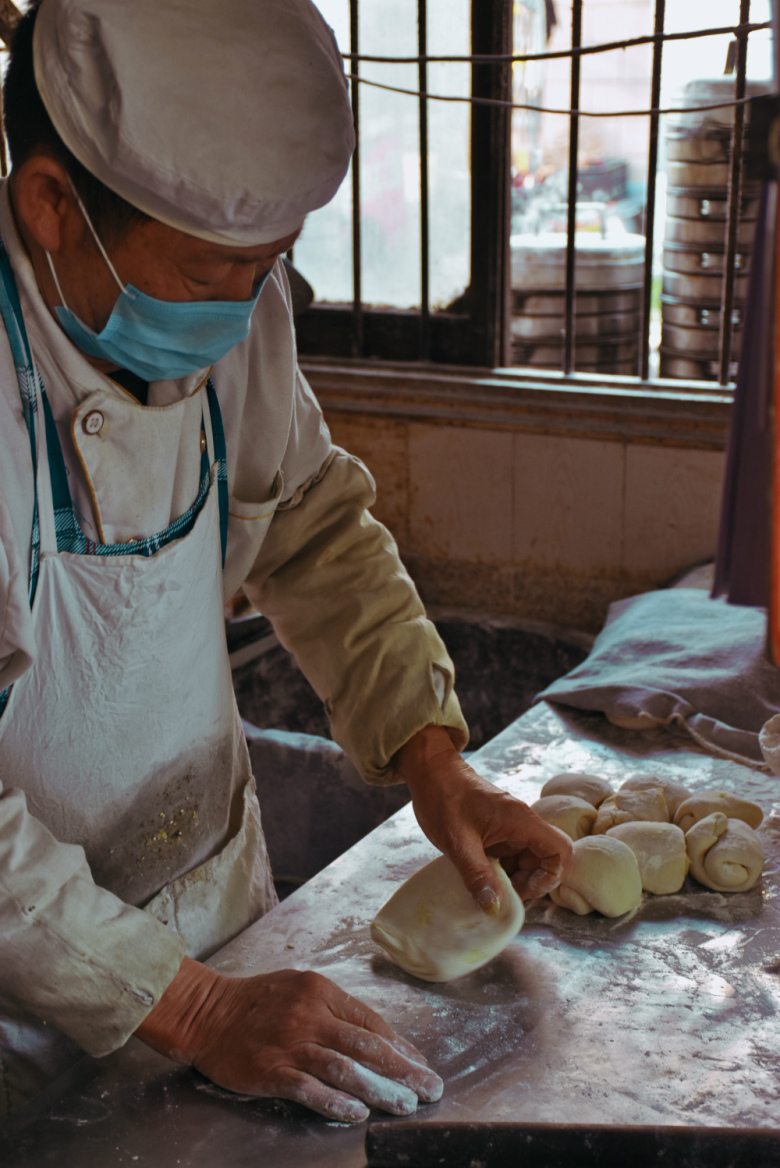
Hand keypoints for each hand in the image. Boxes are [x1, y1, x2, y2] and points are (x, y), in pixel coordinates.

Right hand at [136, 957, 442, 1122]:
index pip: (371, 1021)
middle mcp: (309, 1014)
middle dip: (403, 1069)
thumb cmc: (258, 1000)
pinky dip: (335, 1102)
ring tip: (404, 1105)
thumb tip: (376, 1037)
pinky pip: (309, 1088)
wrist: (207, 1012)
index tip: (422, 1064)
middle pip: (366, 1044)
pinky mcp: (270, 1070)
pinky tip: (357, 1114)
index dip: (401, 1046)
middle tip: (430, 1088)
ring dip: (379, 1089)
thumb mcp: (300, 988)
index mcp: (321, 990)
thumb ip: (335, 1010)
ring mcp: (290, 1043)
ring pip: (344, 1067)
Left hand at [396, 725, 572, 911]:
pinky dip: (500, 869)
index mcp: (521, 820)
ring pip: (527, 859)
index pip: (560, 850)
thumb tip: (494, 908)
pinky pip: (510, 854)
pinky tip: (479, 875)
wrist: (430, 771)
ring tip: (487, 887)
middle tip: (500, 894)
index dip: (550, 876)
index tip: (520, 889)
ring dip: (513, 877)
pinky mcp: (497, 830)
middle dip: (528, 882)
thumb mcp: (458, 842)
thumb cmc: (443, 798)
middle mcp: (521, 823)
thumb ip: (477, 875)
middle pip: (545, 859)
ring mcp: (510, 826)